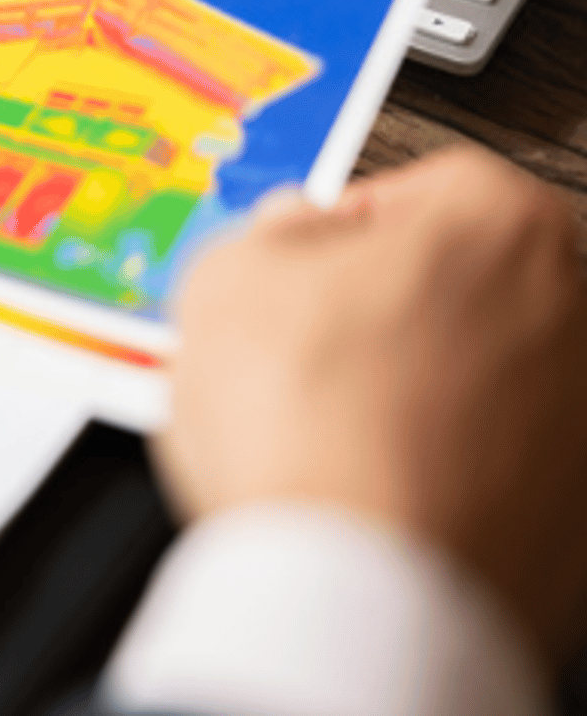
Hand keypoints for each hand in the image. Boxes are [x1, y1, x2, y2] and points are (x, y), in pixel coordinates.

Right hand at [159, 146, 586, 657]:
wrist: (355, 593)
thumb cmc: (309, 433)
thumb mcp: (226, 277)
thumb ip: (265, 231)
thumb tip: (284, 233)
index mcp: (501, 223)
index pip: (419, 185)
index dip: (338, 227)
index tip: (296, 265)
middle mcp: (570, 309)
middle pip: (457, 283)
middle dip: (378, 310)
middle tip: (299, 347)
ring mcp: (582, 418)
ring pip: (474, 377)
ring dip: (405, 392)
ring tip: (318, 432)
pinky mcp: (573, 514)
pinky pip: (489, 466)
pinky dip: (434, 470)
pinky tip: (360, 487)